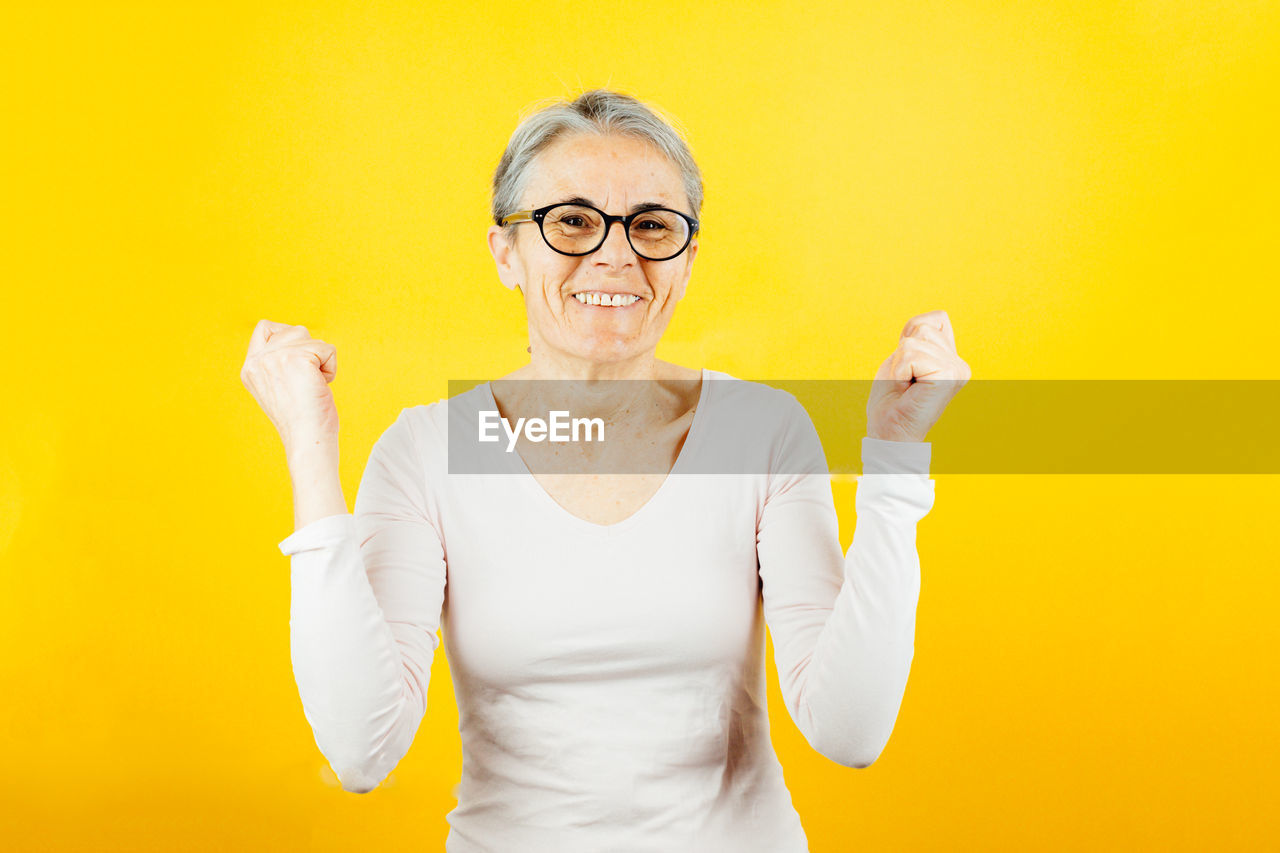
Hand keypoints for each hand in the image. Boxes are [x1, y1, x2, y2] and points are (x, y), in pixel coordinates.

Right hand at [240, 319, 339, 455]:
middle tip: (306, 382)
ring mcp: (275, 358)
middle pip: (295, 331)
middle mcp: (257, 361)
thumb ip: (278, 362)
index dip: (288, 338)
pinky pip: (327, 349)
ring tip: (312, 385)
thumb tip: (298, 338)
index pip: (265, 328)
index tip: (299, 363)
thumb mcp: (278, 385)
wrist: (307, 440)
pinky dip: (331, 368)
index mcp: (250, 368)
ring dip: (321, 361)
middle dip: (310, 352)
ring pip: (312, 339)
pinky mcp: (296, 359)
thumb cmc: (302, 419)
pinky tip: (320, 387)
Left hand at [866, 310, 970, 442]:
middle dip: (903, 351)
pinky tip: (909, 389)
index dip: (910, 337)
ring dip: (900, 363)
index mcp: (952, 360)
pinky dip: (900, 370)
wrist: (890, 433)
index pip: (935, 319)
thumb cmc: (892, 400)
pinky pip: (911, 354)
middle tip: (905, 380)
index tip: (908, 368)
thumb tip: (933, 320)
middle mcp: (960, 364)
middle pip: (922, 326)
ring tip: (907, 385)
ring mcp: (957, 370)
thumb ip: (918, 337)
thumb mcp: (902, 358)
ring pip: (914, 340)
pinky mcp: (948, 376)